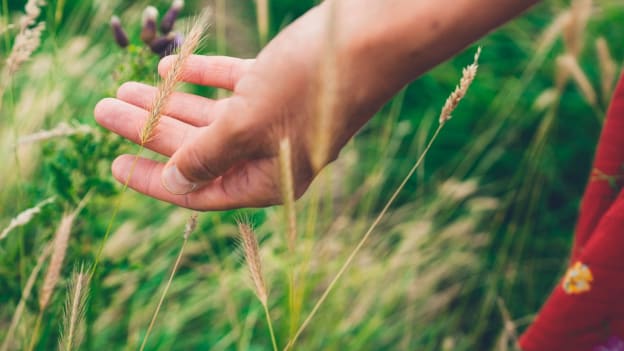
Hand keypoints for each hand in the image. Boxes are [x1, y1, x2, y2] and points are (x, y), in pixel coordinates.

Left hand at [95, 4, 384, 209]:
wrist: (371, 38)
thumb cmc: (311, 86)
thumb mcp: (248, 125)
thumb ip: (207, 156)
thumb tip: (175, 182)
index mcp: (268, 179)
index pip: (200, 189)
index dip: (154, 180)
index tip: (114, 165)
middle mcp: (270, 154)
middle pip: (197, 147)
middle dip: (149, 131)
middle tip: (104, 111)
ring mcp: (275, 117)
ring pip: (209, 115)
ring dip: (168, 103)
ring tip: (123, 90)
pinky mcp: (278, 84)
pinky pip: (230, 86)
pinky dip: (200, 79)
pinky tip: (169, 70)